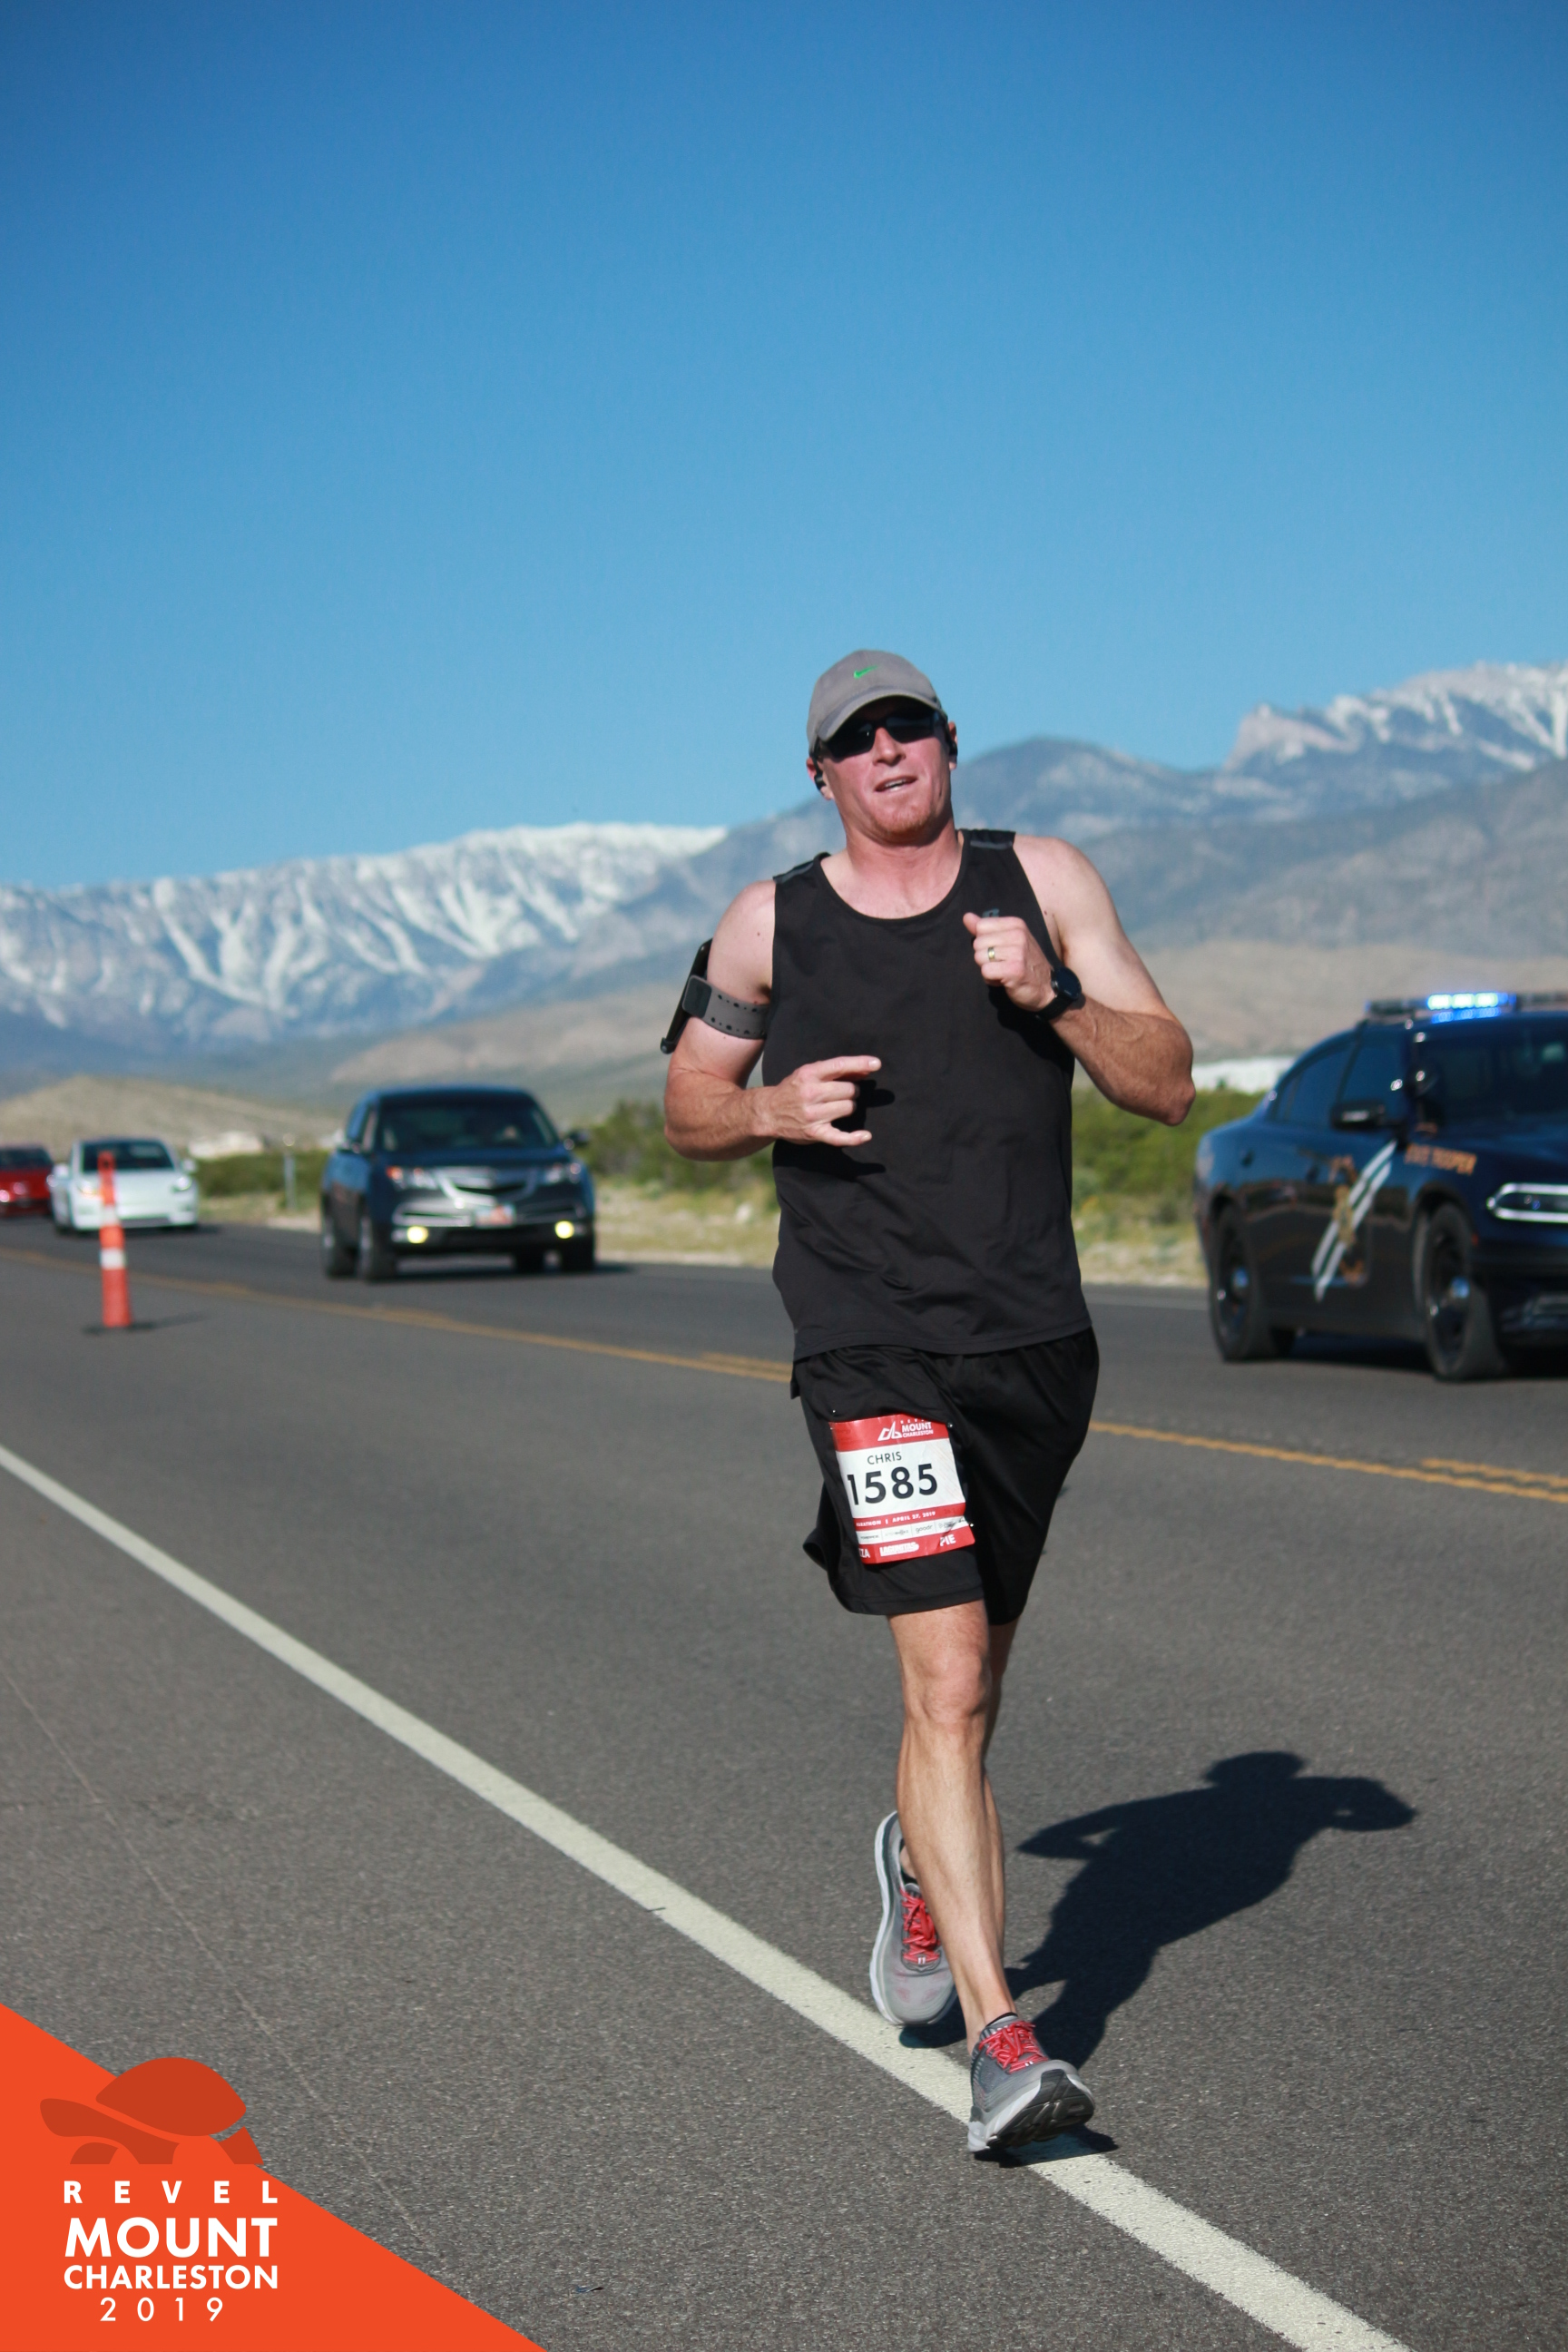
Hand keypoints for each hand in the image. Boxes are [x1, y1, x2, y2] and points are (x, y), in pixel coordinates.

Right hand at [763, 1055, 879, 1146]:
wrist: (768, 1112)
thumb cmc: (792, 1090)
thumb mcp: (807, 1074)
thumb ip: (834, 1071)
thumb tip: (865, 1070)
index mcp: (809, 1074)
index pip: (840, 1066)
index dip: (860, 1064)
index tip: (876, 1064)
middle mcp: (811, 1093)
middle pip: (849, 1090)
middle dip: (851, 1091)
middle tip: (842, 1094)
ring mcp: (813, 1115)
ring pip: (849, 1108)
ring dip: (848, 1107)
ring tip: (837, 1107)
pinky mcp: (814, 1133)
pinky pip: (840, 1137)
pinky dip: (855, 1138)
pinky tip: (865, 1136)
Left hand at [962, 911, 1058, 1014]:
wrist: (1047, 988)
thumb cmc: (1025, 963)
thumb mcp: (1008, 941)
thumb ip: (986, 928)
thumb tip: (966, 917)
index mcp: (1016, 924)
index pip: (981, 926)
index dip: (984, 942)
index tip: (1000, 951)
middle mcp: (1018, 935)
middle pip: (978, 943)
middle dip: (985, 957)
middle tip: (1002, 964)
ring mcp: (1017, 952)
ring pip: (980, 957)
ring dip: (988, 969)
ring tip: (1003, 972)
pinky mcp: (1014, 970)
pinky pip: (985, 971)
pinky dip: (990, 980)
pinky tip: (1004, 980)